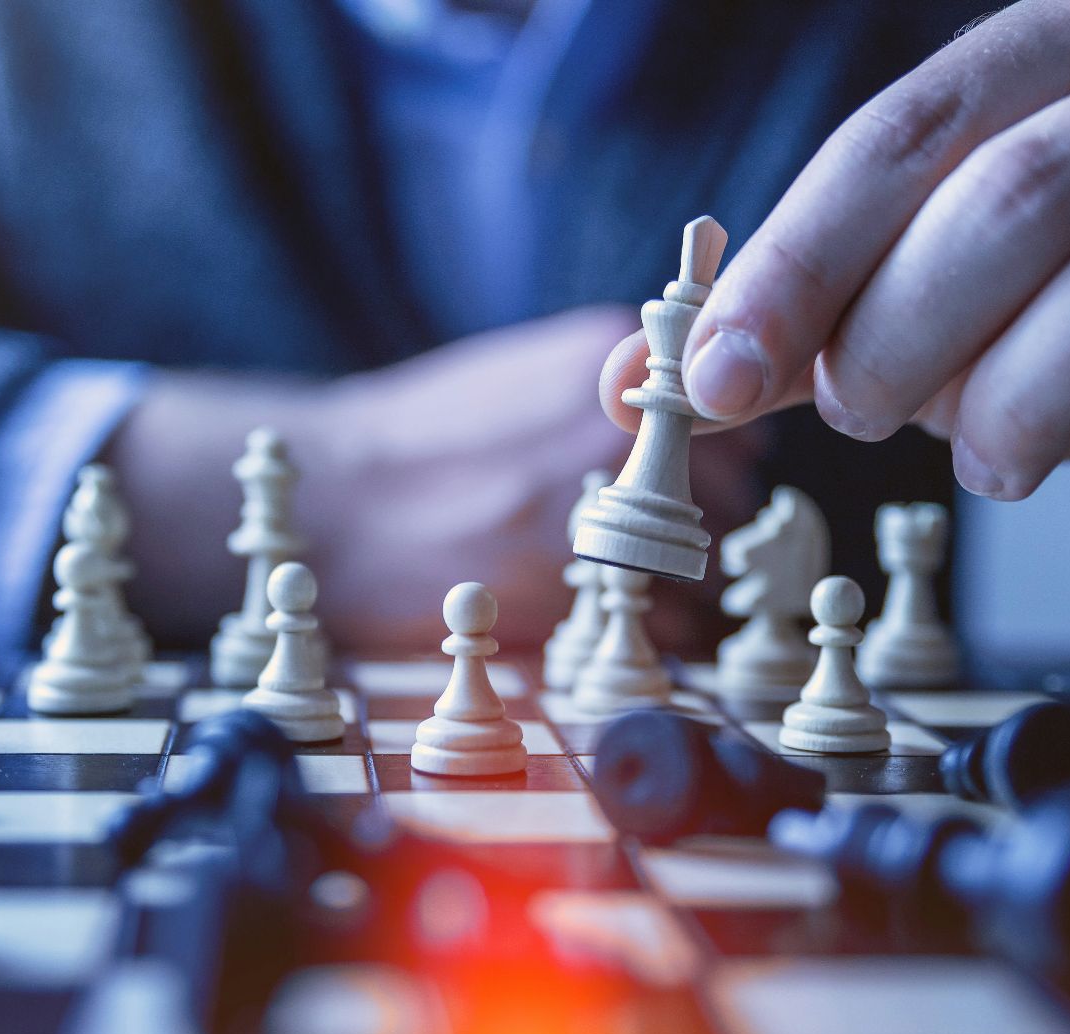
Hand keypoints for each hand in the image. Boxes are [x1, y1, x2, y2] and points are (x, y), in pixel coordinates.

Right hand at [113, 306, 759, 650]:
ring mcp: (599, 510)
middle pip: (729, 495)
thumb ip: (611, 391)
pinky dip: (655, 636)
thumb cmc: (419, 442)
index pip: (736, 418)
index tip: (688, 487)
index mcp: (608, 361)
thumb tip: (691, 423)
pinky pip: (668, 626)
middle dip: (699, 527)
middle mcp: (616, 431)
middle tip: (644, 546)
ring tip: (618, 586)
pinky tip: (600, 619)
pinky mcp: (573, 591)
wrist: (332, 503)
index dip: (715, 463)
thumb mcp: (521, 374)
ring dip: (680, 586)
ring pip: (705, 567)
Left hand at [608, 0, 1069, 529]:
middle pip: (1019, 193)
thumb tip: (634, 381)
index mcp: (1059, 50)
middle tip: (865, 415)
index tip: (716, 377)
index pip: (902, 134)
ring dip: (1029, 397)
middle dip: (905, 332)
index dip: (797, 262)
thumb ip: (792, 327)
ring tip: (984, 461)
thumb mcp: (921, 299)